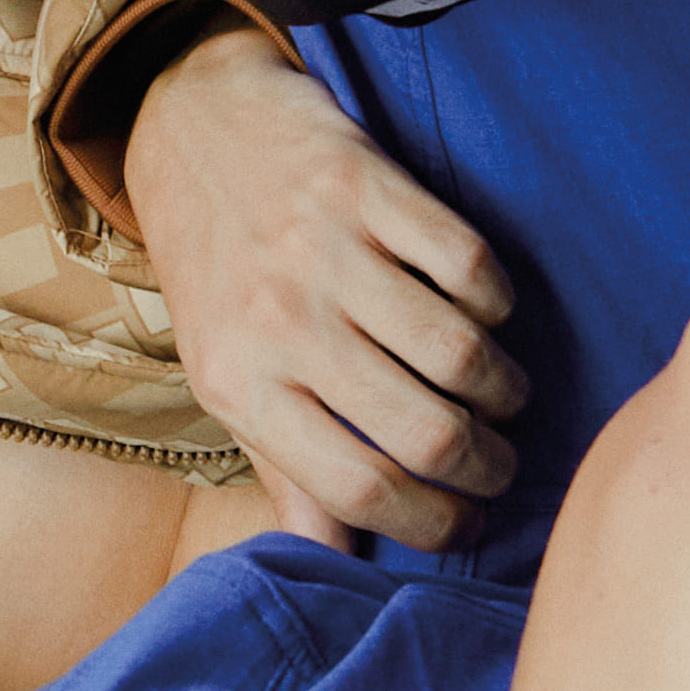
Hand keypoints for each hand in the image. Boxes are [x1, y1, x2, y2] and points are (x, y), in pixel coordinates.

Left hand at [115, 26, 522, 546]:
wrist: (187, 129)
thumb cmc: (217, 271)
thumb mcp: (223, 375)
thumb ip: (282, 467)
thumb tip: (333, 562)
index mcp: (239, 385)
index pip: (356, 490)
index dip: (432, 524)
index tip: (466, 526)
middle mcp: (278, 322)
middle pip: (423, 431)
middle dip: (486, 467)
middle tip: (498, 466)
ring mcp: (322, 250)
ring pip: (457, 351)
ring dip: (502, 388)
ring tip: (501, 396)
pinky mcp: (363, 183)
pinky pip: (466, 261)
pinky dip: (494, 301)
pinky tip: (484, 315)